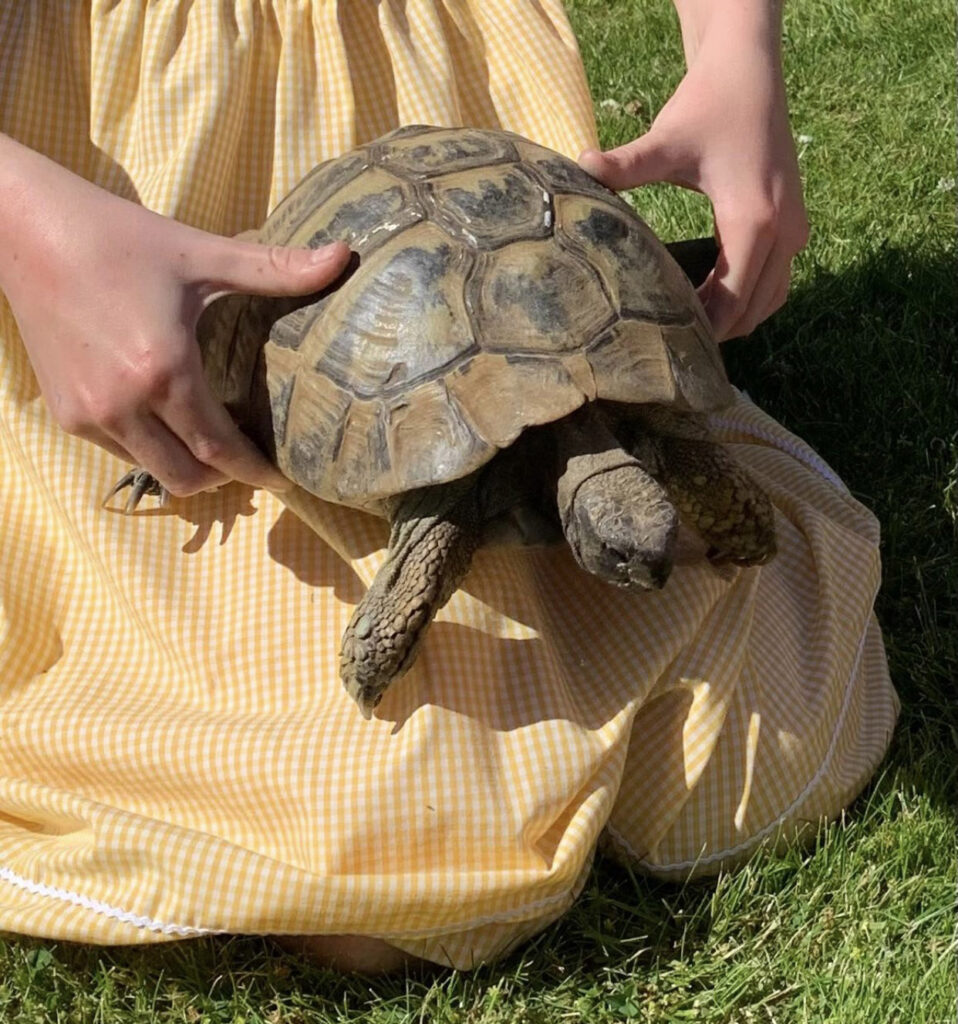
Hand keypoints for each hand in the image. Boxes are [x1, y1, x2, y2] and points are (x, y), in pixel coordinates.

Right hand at [0, 134, 350, 496]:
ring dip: (184, 463)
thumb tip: (345, 256)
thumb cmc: (119, 239)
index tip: (281, 481)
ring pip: (152, 469)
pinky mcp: (64, 413)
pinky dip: (149, 447)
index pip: (219, 448)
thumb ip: (275, 268)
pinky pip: (120, 452)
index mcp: (163, 371)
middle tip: (248, 458)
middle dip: (223, 477)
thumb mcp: (201, 255)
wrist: (25, 229)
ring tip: (209, 436)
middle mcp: (122, 405)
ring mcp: (87, 414)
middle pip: (187, 477)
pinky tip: (165, 416)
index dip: (254, 471)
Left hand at [579, 6, 808, 339]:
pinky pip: (775, 281)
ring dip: (736, 319)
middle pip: (753, 309)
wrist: (749, 73)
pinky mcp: (793, 225)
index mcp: (753, 221)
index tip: (667, 345)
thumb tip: (579, 166)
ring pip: (771, 300)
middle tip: (671, 348)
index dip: (703, 328)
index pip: (732, 299)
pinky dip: (748, 299)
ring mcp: (794, 230)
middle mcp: (784, 232)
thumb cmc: (707, 105)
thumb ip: (626, 164)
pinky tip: (709, 302)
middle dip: (717, 332)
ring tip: (689, 332)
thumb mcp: (665, 140)